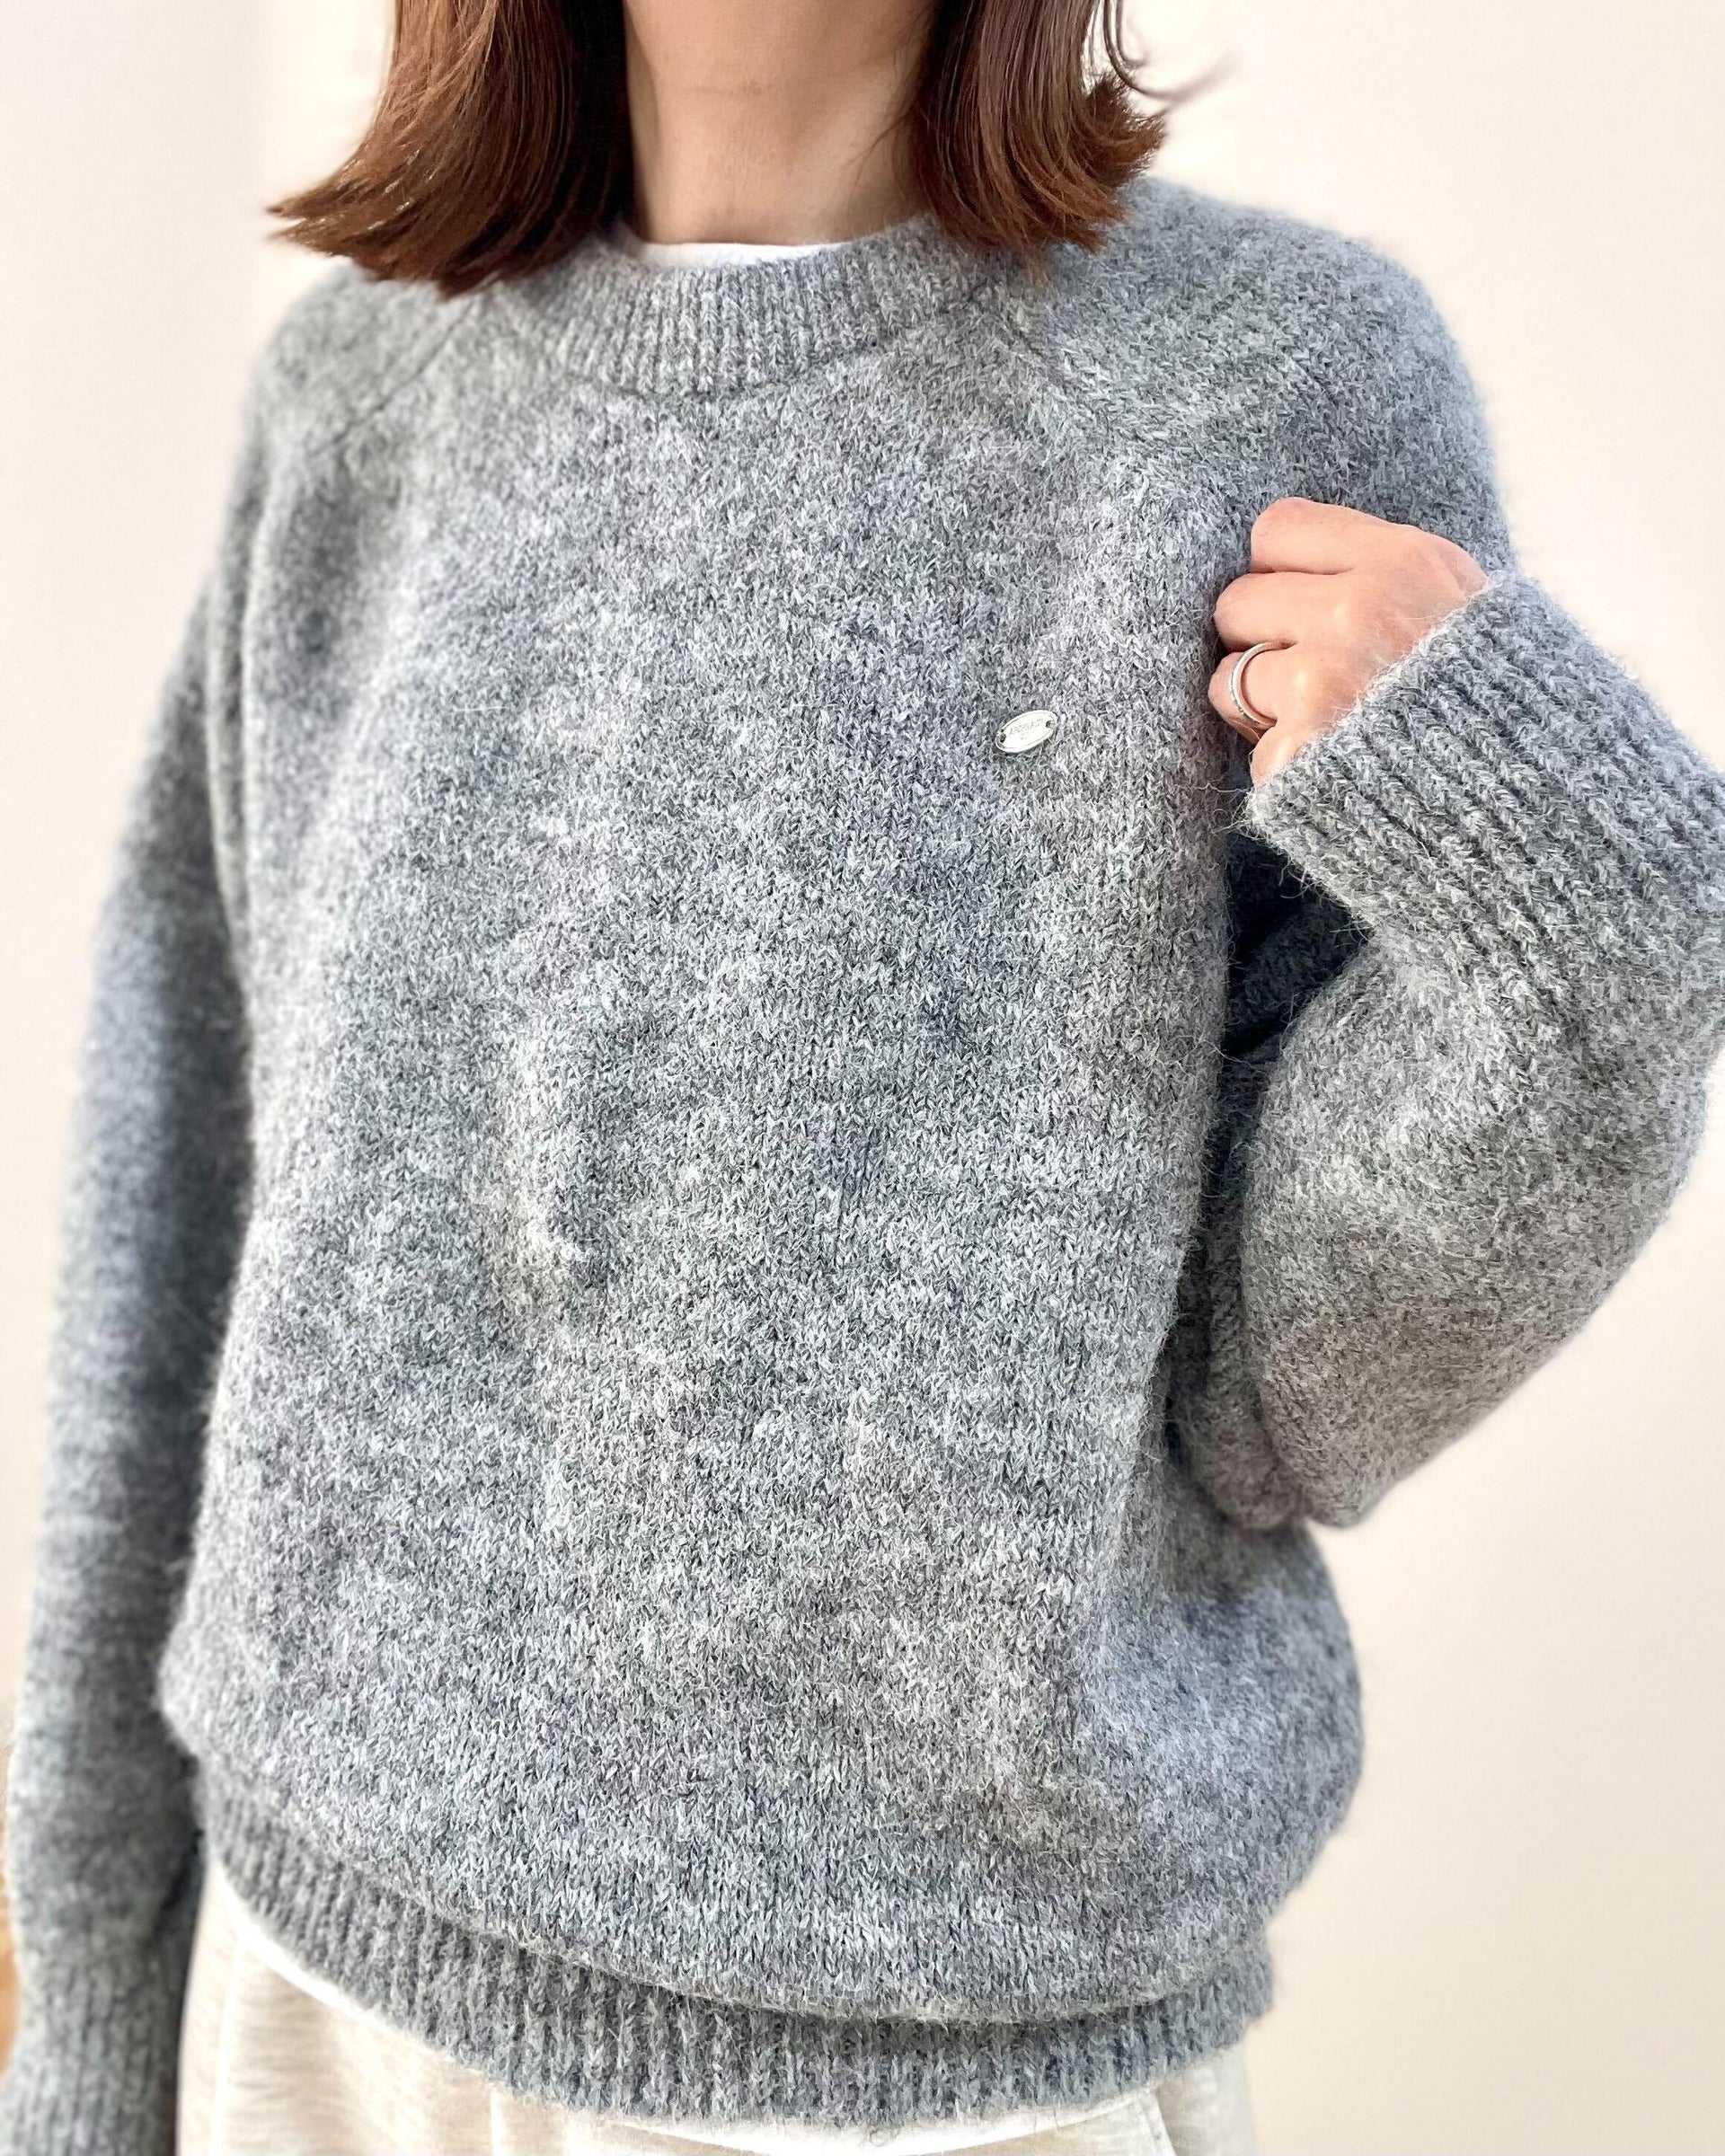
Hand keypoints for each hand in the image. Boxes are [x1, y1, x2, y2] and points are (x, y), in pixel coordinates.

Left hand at [1208, 498, 1487, 782]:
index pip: (1278, 529)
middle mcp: (1357, 613)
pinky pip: (1255, 751)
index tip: (1302, 600)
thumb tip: (1291, 562)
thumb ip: (1384, 574)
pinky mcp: (1298, 754)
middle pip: (1237, 601)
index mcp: (1403, 562)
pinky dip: (1285, 766)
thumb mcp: (1463, 604)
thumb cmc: (1498, 706)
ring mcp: (1324, 684)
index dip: (1279, 570)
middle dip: (1261, 638)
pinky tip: (1334, 772)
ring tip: (1322, 722)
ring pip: (1229, 677)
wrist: (1534, 805)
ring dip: (1261, 705)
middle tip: (1306, 669)